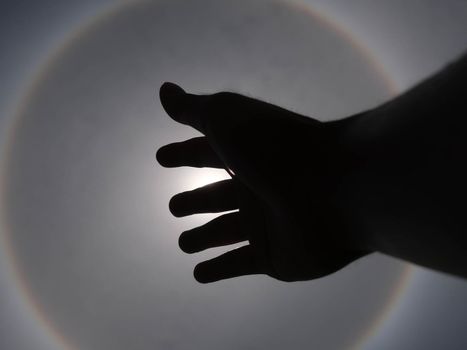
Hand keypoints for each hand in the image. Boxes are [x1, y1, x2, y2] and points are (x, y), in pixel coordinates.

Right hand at [157, 82, 369, 282]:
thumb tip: (164, 90)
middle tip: (172, 207)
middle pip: (217, 196)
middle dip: (194, 201)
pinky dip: (219, 270)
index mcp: (246, 155)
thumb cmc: (275, 148)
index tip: (161, 157)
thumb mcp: (227, 119)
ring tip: (183, 243)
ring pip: (225, 232)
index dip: (183, 154)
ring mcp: (266, 224)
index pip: (207, 154)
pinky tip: (199, 273)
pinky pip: (239, 265)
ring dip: (202, 238)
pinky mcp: (275, 257)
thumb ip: (193, 109)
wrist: (334, 189)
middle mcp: (256, 188)